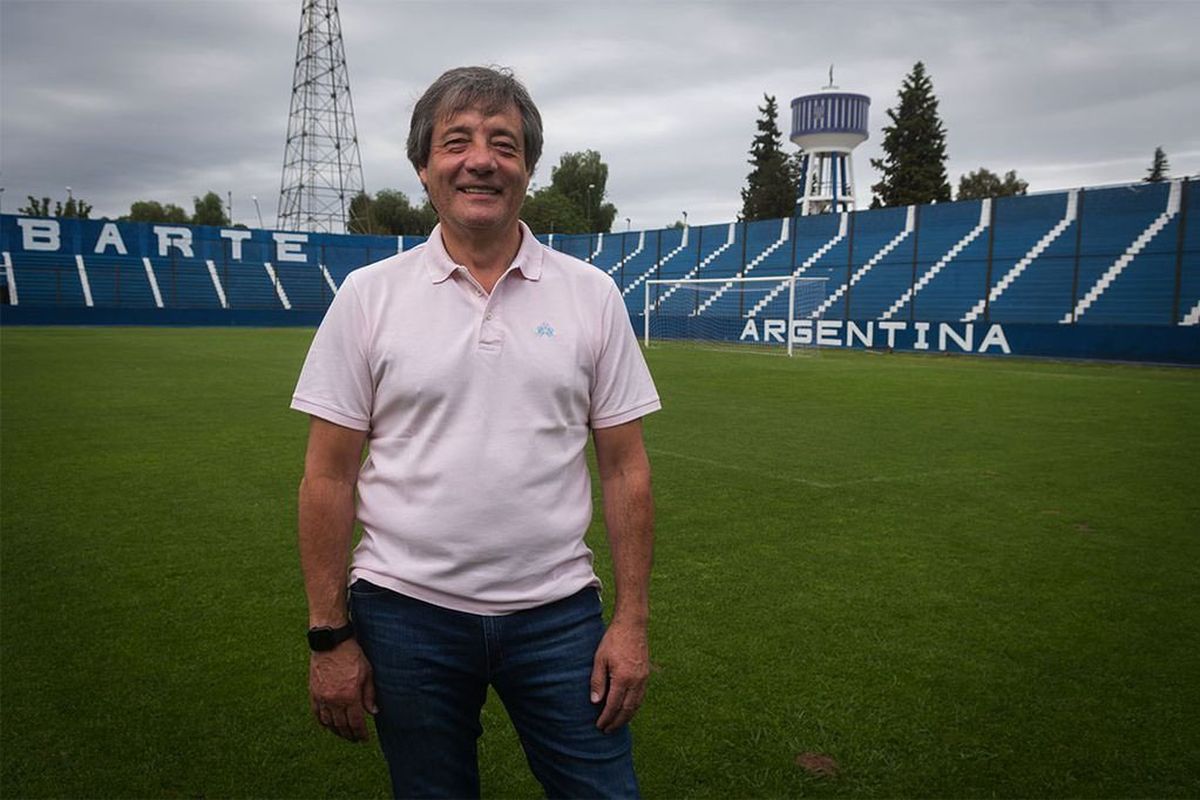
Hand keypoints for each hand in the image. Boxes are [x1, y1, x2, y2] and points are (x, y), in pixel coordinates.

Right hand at [309, 638, 377, 741]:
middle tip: (355, 739)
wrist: (331, 642)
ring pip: (328, 722)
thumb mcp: (367, 673)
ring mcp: (322, 697)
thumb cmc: (353, 655)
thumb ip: (369, 694)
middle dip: (349, 735)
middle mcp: (334, 700)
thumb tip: (373, 712)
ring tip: (343, 734)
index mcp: (350, 696)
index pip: (356, 723)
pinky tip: (328, 726)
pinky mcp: (313, 692)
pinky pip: (316, 713)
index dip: (361, 733)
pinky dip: (322, 722)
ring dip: (336, 731)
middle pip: (342, 726)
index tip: (364, 739)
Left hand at [589, 619, 648, 733]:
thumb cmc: (613, 640)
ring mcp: (643, 678)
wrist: (632, 625)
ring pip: (636, 704)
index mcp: (623, 678)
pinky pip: (641, 696)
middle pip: (627, 709)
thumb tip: (596, 702)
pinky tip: (627, 709)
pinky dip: (634, 706)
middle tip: (608, 730)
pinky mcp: (646, 674)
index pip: (614, 705)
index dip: (606, 718)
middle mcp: (636, 681)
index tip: (599, 726)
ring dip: (627, 717)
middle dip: (617, 722)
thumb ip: (598, 681)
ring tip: (617, 723)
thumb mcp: (599, 659)